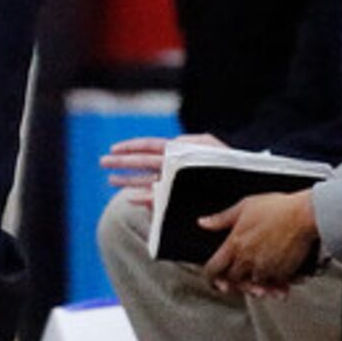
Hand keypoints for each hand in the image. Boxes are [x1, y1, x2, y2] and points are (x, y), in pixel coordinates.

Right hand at [99, 132, 222, 205]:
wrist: (239, 188)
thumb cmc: (229, 165)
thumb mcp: (213, 148)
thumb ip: (193, 142)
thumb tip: (172, 143)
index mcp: (178, 151)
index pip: (150, 146)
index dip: (132, 147)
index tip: (114, 148)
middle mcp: (173, 167)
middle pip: (142, 162)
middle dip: (122, 162)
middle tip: (102, 162)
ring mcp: (174, 183)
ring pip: (146, 180)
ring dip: (128, 180)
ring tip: (110, 181)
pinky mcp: (178, 198)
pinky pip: (157, 198)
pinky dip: (144, 198)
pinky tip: (131, 198)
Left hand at [201, 189, 318, 294]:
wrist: (304, 215)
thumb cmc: (278, 208)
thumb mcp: (244, 207)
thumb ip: (221, 219)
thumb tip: (204, 223)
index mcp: (235, 244)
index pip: (213, 269)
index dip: (210, 277)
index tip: (214, 280)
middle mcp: (248, 260)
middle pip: (233, 280)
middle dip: (234, 282)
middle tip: (238, 281)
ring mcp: (265, 268)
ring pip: (254, 286)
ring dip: (256, 287)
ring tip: (260, 285)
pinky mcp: (282, 273)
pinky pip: (275, 286)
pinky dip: (276, 287)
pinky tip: (279, 283)